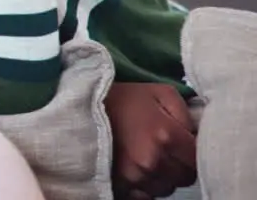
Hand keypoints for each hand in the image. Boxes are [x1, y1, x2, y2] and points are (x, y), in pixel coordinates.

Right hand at [105, 82, 196, 198]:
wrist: (85, 105)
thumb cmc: (126, 98)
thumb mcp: (161, 92)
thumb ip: (187, 114)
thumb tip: (197, 135)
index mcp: (167, 136)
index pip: (198, 160)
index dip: (193, 152)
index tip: (183, 144)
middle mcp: (154, 161)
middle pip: (185, 177)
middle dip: (180, 165)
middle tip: (165, 149)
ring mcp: (136, 175)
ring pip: (167, 187)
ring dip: (163, 176)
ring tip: (149, 156)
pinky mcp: (121, 184)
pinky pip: (147, 194)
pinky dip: (147, 185)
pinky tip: (139, 169)